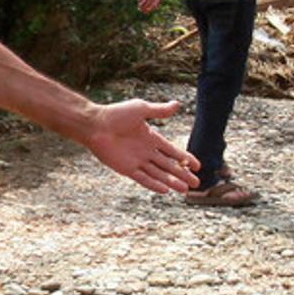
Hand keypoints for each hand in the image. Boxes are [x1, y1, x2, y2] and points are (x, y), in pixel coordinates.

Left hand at [83, 97, 197, 193]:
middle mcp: (146, 151)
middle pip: (168, 165)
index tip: (197, 166)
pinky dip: (154, 184)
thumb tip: (177, 104)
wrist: (95, 124)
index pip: (172, 151)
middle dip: (183, 174)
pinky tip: (166, 190)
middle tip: (196, 184)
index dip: (185, 158)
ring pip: (159, 174)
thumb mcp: (141, 109)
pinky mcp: (126, 169)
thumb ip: (160, 111)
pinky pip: (143, 178)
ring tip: (185, 190)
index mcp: (151, 138)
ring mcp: (137, 161)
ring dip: (172, 181)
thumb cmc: (116, 114)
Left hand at [139, 0, 165, 14]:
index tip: (146, 12)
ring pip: (143, 1)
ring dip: (141, 4)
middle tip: (141, 10)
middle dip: (144, 8)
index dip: (149, 10)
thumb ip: (157, 0)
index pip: (152, 6)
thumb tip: (155, 7)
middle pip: (147, 5)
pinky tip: (139, 0)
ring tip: (139, 7)